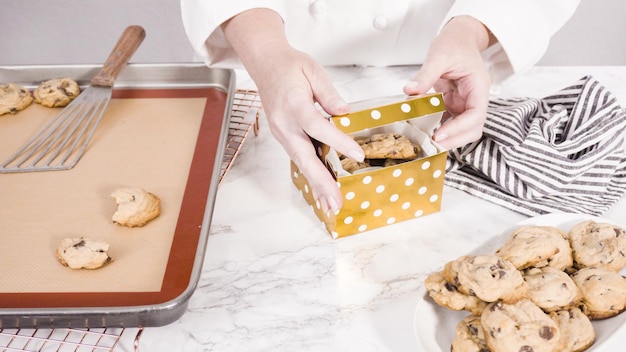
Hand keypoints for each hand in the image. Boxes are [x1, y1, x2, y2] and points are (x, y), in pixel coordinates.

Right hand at [222, 9, 363, 212]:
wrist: (264, 64)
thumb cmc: (290, 65)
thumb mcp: (313, 71)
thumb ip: (329, 93)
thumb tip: (344, 113)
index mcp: (293, 104)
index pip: (317, 127)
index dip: (338, 142)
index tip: (358, 154)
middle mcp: (284, 123)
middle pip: (304, 156)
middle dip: (321, 181)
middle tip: (336, 201)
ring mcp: (281, 132)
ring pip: (300, 162)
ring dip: (316, 185)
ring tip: (330, 204)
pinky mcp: (283, 136)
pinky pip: (298, 159)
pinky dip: (310, 176)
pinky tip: (320, 192)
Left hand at [403, 16, 494, 148]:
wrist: (458, 39)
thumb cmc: (454, 44)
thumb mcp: (439, 55)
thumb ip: (426, 74)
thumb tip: (410, 90)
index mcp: (478, 86)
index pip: (475, 115)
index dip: (459, 128)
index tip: (440, 135)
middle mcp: (474, 98)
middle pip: (473, 128)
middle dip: (455, 139)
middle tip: (433, 145)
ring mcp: (464, 104)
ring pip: (462, 130)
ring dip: (447, 138)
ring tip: (426, 141)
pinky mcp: (453, 105)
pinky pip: (447, 122)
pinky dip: (437, 129)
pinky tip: (423, 132)